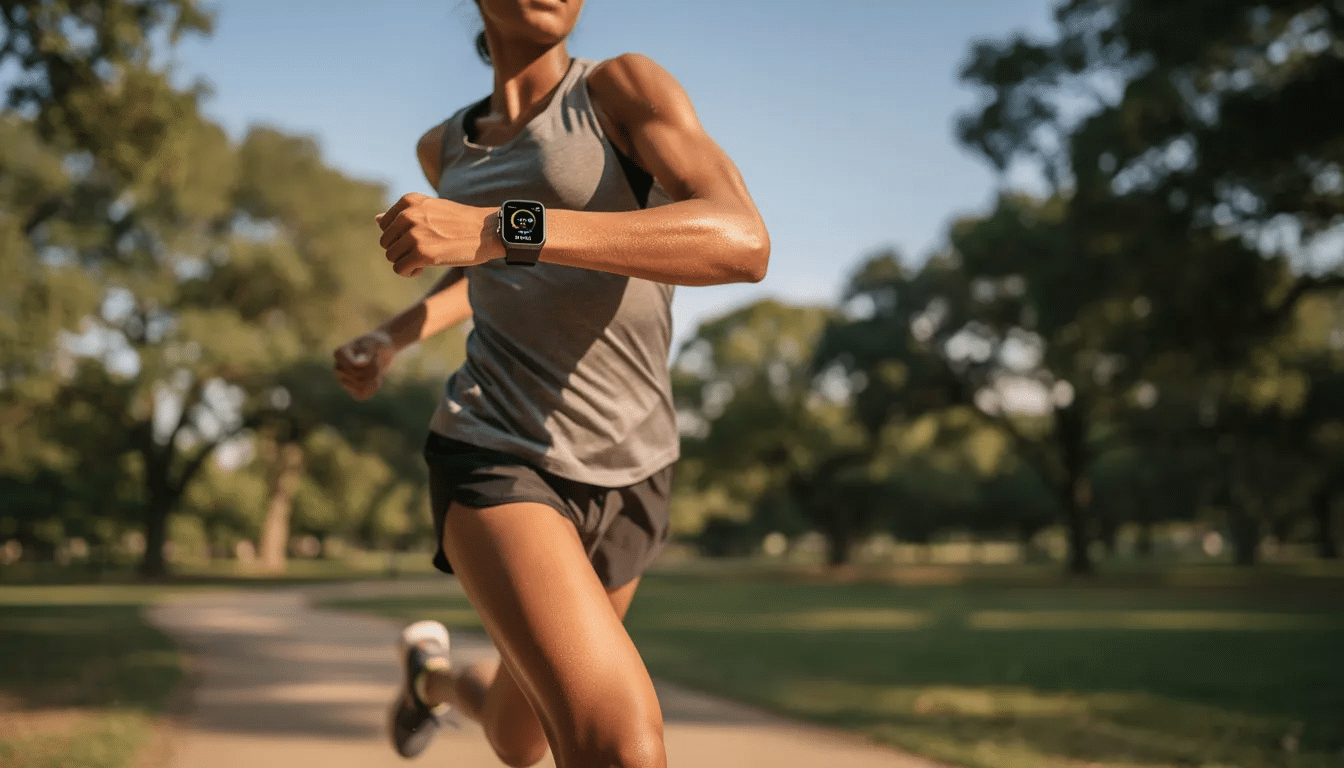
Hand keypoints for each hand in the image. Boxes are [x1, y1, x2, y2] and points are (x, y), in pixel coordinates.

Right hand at [333, 330, 396, 400]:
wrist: (382, 351)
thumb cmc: (377, 344)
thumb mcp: (375, 344)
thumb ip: (367, 351)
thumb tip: (358, 364)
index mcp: (340, 353)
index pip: (353, 367)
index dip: (369, 366)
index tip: (376, 357)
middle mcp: (338, 367)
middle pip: (356, 379)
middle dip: (372, 374)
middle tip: (378, 365)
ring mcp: (343, 379)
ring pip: (359, 388)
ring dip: (373, 383)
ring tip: (378, 374)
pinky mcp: (352, 389)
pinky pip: (360, 396)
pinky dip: (372, 391)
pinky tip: (376, 382)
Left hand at [377, 193, 500, 276]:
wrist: (487, 231)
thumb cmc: (461, 222)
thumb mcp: (430, 209)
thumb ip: (404, 214)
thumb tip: (376, 220)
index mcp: (409, 201)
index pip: (385, 225)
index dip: (398, 237)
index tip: (417, 240)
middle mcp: (408, 215)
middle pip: (386, 242)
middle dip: (400, 251)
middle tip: (421, 253)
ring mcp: (414, 235)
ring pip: (391, 257)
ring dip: (405, 262)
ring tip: (423, 260)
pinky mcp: (422, 254)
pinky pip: (400, 269)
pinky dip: (409, 272)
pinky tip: (423, 268)